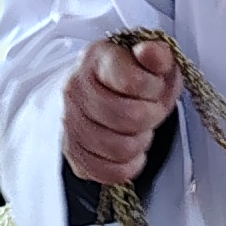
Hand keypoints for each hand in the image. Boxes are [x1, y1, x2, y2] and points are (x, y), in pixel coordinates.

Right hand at [61, 34, 180, 185]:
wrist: (105, 92)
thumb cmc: (133, 76)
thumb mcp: (152, 60)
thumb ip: (156, 55)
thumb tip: (152, 53)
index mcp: (96, 59)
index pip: (132, 80)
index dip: (154, 87)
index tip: (155, 85)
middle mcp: (75, 89)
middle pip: (128, 118)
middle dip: (151, 117)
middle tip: (151, 111)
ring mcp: (69, 122)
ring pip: (118, 148)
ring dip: (139, 142)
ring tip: (140, 130)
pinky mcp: (71, 151)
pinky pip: (105, 172)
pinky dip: (127, 166)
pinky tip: (131, 152)